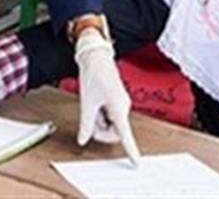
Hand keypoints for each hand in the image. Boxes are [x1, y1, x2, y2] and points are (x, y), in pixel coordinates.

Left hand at [75, 28, 140, 165]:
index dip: (130, 150)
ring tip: (91, 106)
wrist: (95, 56)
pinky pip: (109, 114)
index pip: (125, 135)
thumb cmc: (94, 75)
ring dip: (99, 120)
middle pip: (114, 131)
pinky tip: (94, 102)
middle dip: (100, 129)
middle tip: (89, 120)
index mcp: (119, 109)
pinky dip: (100, 113)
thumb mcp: (87, 103)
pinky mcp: (116, 100)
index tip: (135, 162)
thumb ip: (85, 124)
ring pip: (110, 123)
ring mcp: (120, 103)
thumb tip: (83, 139)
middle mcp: (123, 107)